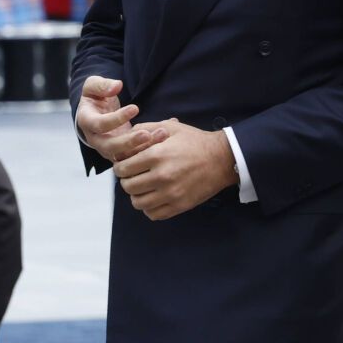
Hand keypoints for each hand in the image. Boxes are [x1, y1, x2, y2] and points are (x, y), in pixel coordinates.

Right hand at [76, 75, 170, 163]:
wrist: (96, 113)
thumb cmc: (95, 98)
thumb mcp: (92, 87)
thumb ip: (102, 85)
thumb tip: (116, 86)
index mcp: (87, 122)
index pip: (100, 125)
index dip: (117, 118)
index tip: (135, 108)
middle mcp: (96, 139)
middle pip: (110, 147)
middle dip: (129, 142)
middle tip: (147, 134)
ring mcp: (109, 149)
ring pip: (125, 155)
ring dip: (144, 147)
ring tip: (162, 134)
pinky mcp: (122, 153)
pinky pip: (135, 156)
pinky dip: (151, 147)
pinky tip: (165, 136)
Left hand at [112, 120, 237, 220]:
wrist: (221, 159)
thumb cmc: (195, 142)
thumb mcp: (170, 128)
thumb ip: (145, 130)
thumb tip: (126, 139)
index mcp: (156, 156)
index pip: (123, 169)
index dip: (120, 167)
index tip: (125, 166)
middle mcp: (161, 176)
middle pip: (128, 187)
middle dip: (127, 181)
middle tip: (134, 176)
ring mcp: (171, 194)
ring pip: (138, 203)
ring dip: (137, 196)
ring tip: (144, 188)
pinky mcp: (180, 206)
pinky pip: (154, 214)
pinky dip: (149, 208)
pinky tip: (154, 198)